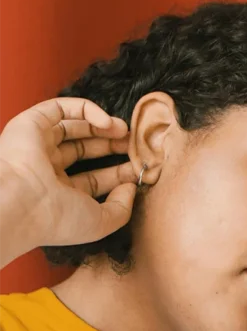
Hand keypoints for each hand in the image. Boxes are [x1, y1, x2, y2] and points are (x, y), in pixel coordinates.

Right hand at [0, 97, 139, 249]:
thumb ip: (121, 208)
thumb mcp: (100, 222)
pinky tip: (107, 122)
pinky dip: (87, 110)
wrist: (22, 203)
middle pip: (85, 150)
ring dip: (103, 126)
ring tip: (125, 131)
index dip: (119, 173)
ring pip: (74, 127)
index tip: (141, 168)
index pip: (94, 179)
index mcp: (59, 194)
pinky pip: (61, 108)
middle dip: (112, 146)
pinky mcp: (31, 123)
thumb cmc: (58, 218)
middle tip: (134, 145)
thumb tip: (131, 187)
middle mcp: (46, 169)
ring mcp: (38, 145)